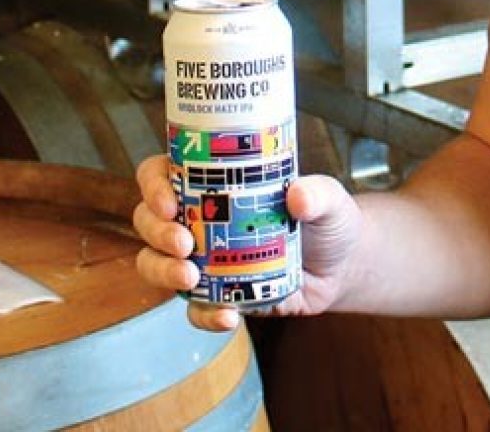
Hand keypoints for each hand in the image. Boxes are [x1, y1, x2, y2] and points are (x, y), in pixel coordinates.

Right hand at [132, 154, 362, 331]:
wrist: (341, 268)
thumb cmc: (327, 220)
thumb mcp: (329, 199)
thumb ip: (318, 193)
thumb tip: (299, 194)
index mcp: (214, 182)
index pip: (162, 173)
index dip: (153, 184)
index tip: (169, 202)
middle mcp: (198, 218)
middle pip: (148, 220)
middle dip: (157, 232)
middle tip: (183, 243)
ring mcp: (202, 258)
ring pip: (155, 263)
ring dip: (163, 272)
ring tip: (190, 277)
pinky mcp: (216, 294)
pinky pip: (194, 309)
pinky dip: (203, 315)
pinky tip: (227, 316)